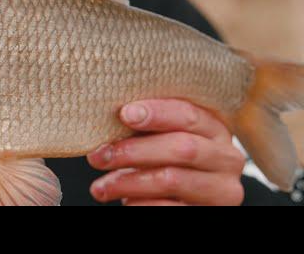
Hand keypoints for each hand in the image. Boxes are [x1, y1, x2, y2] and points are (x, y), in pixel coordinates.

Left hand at [87, 99, 245, 205]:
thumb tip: (111, 116)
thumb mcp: (160, 137)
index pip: (188, 115)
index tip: (124, 114)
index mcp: (215, 128)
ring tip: (100, 187)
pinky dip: (141, 204)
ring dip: (128, 181)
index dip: (156, 113)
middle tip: (98, 157)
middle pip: (182, 148)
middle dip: (134, 151)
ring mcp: (222, 190)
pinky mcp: (210, 213)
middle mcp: (227, 158)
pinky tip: (123, 202)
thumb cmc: (162, 157)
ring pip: (172, 180)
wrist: (177, 198)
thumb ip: (146, 126)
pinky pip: (170, 208)